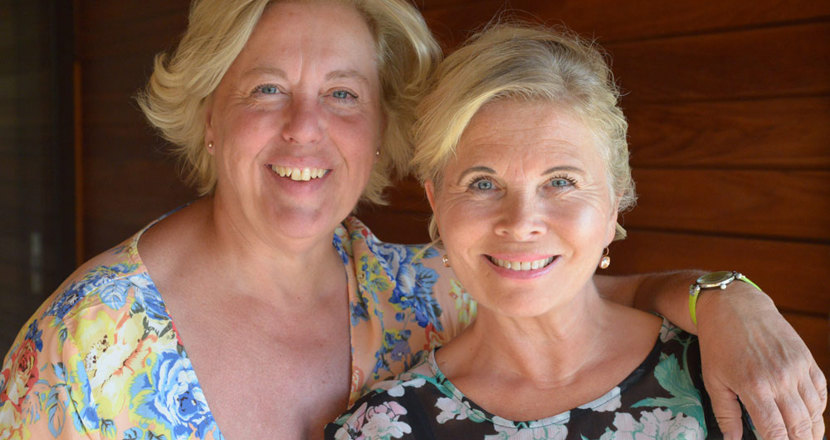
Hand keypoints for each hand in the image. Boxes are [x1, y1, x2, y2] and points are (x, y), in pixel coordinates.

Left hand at [696, 285, 826, 438]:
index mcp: (754, 387)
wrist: (734, 306)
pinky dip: (819, 407)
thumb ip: (726, 414)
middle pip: (801, 426)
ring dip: (812, 429)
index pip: (776, 431)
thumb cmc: (718, 343)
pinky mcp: (806, 358)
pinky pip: (821, 390)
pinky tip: (811, 416)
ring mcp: (796, 368)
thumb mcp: (713, 379)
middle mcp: (780, 379)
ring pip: (815, 410)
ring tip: (804, 436)